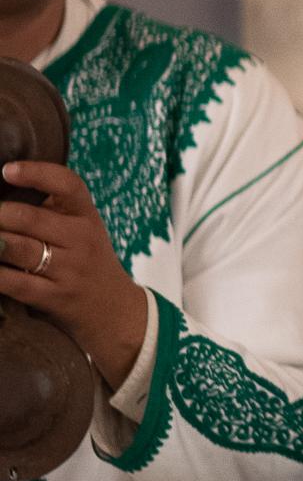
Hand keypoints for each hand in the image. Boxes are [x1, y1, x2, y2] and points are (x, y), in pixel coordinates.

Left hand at [0, 159, 148, 389]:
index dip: (36, 173)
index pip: (67, 184)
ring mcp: (69, 270)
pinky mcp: (55, 297)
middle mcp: (82, 239)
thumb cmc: (86, 262)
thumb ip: (50, 211)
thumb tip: (2, 197)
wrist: (113, 311)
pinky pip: (14, 282)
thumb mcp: (82, 229)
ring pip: (19, 249)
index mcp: (87, 215)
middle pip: (30, 218)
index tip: (7, 170)